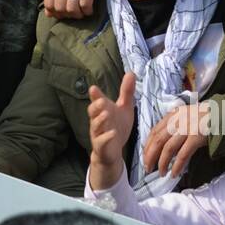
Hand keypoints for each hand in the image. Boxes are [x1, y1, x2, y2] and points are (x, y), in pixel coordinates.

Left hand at [44, 0, 109, 18]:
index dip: (55, 13)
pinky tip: (89, 9)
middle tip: (74, 13)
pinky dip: (87, 11)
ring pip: (72, 9)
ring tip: (82, 12)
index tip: (63, 14)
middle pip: (60, 8)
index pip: (48, 4)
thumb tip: (49, 14)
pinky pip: (85, 5)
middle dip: (68, 15)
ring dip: (78, 15)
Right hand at [87, 72, 136, 190]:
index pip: (97, 101)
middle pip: (92, 112)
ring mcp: (98, 133)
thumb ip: (126, 92)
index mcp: (103, 111)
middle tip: (101, 101)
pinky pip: (101, 142)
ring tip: (106, 114)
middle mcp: (98, 121)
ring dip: (100, 120)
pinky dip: (106, 137)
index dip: (95, 95)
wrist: (113, 151)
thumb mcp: (124, 108)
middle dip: (96, 106)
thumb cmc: (117, 127)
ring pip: (95, 126)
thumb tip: (131, 72)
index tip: (93, 88)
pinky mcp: (101, 146)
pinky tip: (112, 133)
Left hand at [142, 100, 209, 179]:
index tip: (145, 157)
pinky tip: (174, 173)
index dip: (147, 146)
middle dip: (150, 156)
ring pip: (168, 148)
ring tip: (160, 173)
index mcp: (173, 115)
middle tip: (147, 169)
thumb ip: (174, 126)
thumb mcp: (186, 116)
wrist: (224, 114)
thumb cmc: (204, 118)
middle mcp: (177, 120)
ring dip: (162, 163)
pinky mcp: (197, 137)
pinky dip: (177, 165)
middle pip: (158, 140)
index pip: (154, 131)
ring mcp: (187, 128)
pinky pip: (183, 154)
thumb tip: (162, 145)